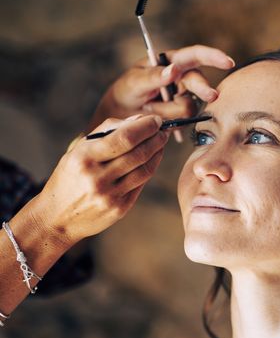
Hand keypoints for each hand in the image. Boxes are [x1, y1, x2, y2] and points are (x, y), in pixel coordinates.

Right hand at [32, 115, 167, 246]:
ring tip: (161, 143)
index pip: (124, 138)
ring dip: (158, 153)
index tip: (155, 120)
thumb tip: (139, 120)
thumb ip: (107, 131)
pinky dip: (150, 169)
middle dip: (156, 139)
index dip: (145, 128)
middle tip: (163, 130)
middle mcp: (97, 177)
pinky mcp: (120, 208)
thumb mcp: (78, 150)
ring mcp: (110, 195)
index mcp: (84, 158)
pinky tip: (153, 160)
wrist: (58, 216)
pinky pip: (141, 184)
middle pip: (138, 153)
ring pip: (145, 170)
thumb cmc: (71, 177)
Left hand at [87, 45, 234, 130]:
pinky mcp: (182, 115)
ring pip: (190, 106)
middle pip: (198, 83)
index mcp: (169, 62)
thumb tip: (173, 69)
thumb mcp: (134, 82)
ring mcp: (183, 97)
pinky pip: (185, 120)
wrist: (121, 116)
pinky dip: (170, 120)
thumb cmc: (125, 92)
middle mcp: (181, 78)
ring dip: (169, 110)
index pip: (194, 56)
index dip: (213, 57)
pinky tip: (156, 116)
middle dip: (203, 90)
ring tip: (149, 108)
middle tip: (212, 96)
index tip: (228, 62)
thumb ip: (154, 76)